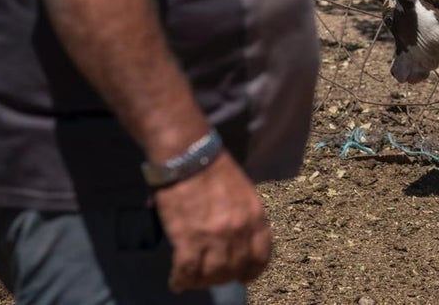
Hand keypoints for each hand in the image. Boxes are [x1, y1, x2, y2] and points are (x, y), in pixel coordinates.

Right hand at [154, 151, 272, 291]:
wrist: (188, 155)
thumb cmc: (215, 168)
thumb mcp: (244, 191)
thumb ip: (244, 216)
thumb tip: (239, 240)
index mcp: (255, 215)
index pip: (261, 256)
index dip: (252, 271)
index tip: (243, 277)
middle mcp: (238, 230)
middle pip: (235, 269)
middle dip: (223, 277)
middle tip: (211, 277)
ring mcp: (214, 236)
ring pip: (211, 275)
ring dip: (201, 282)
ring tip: (193, 280)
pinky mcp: (188, 239)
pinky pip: (187, 271)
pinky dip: (181, 281)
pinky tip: (177, 283)